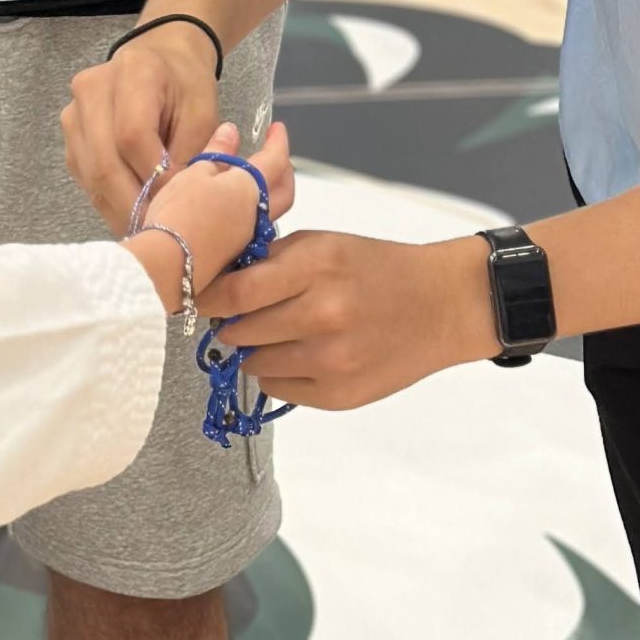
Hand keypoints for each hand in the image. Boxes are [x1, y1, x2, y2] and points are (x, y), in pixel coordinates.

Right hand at [63, 20, 222, 228]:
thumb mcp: (204, 112)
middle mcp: (91, 89)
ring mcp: (74, 113)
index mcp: (133, 72)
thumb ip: (194, 153)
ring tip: (149, 228)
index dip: (154, 175)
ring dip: (120, 208)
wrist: (159, 61)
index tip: (179, 202)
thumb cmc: (187, 86)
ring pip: (92, 175)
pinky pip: (86, 178)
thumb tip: (176, 201)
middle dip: (135, 203)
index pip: (132, 135)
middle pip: (105, 161)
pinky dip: (109, 201)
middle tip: (161, 231)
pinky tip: (132, 213)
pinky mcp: (70, 137)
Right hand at [119, 121, 294, 312]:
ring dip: (266, 192)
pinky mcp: (230, 256)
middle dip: (283, 171)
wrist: (164, 267)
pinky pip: (249, 227)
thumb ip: (216, 153)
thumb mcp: (194, 173)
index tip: (277, 128)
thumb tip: (231, 132)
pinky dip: (247, 210)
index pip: (276, 160)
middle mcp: (256, 216)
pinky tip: (228, 206)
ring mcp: (245, 239)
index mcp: (251, 189)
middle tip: (273, 155)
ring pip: (268, 210)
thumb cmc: (180, 213)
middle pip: (283, 191)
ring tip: (248, 178)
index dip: (279, 141)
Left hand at [201, 231, 498, 408]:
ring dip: (254, 349)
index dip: (209, 298)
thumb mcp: (325, 244)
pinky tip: (300, 353)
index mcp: (318, 267)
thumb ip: (272, 261)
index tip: (200, 297)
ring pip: (254, 363)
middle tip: (238, 316)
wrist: (439, 306)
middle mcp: (324, 315)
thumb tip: (218, 283)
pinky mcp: (340, 395)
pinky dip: (279, 371)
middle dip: (231, 323)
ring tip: (277, 333)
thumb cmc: (376, 268)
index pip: (237, 292)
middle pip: (241, 330)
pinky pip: (279, 388)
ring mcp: (332, 360)